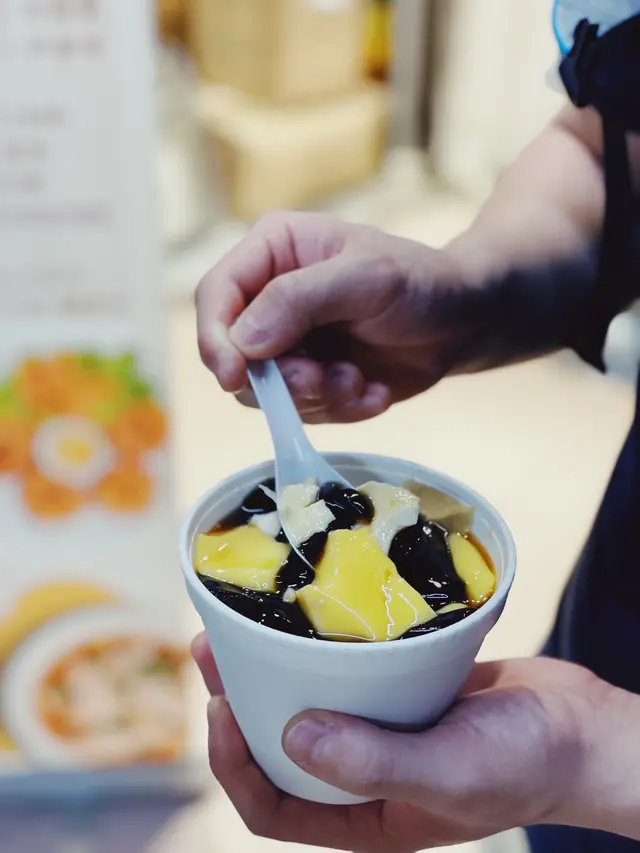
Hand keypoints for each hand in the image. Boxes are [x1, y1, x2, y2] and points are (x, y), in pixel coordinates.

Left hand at [192, 634, 609, 851]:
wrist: (580, 728)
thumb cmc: (523, 765)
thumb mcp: (447, 774)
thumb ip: (371, 763)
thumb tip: (290, 736)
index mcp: (363, 814)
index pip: (272, 806)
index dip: (234, 764)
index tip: (222, 707)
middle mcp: (364, 772)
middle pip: (280, 744)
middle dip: (240, 704)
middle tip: (212, 652)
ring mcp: (383, 727)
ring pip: (311, 702)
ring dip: (272, 671)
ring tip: (243, 627)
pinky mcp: (403, 689)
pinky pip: (349, 672)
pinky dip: (322, 650)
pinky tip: (310, 617)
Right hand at [195, 211, 479, 423]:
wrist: (460, 321)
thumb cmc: (419, 282)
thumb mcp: (366, 278)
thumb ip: (300, 300)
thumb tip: (242, 341)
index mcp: (272, 253)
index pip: (216, 295)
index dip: (215, 338)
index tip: (234, 375)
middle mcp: (269, 298)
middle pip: (233, 353)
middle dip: (281, 378)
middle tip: (326, 379)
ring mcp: (288, 343)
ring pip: (265, 392)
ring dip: (316, 396)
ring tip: (360, 380)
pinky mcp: (309, 380)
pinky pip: (301, 412)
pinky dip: (339, 409)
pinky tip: (375, 391)